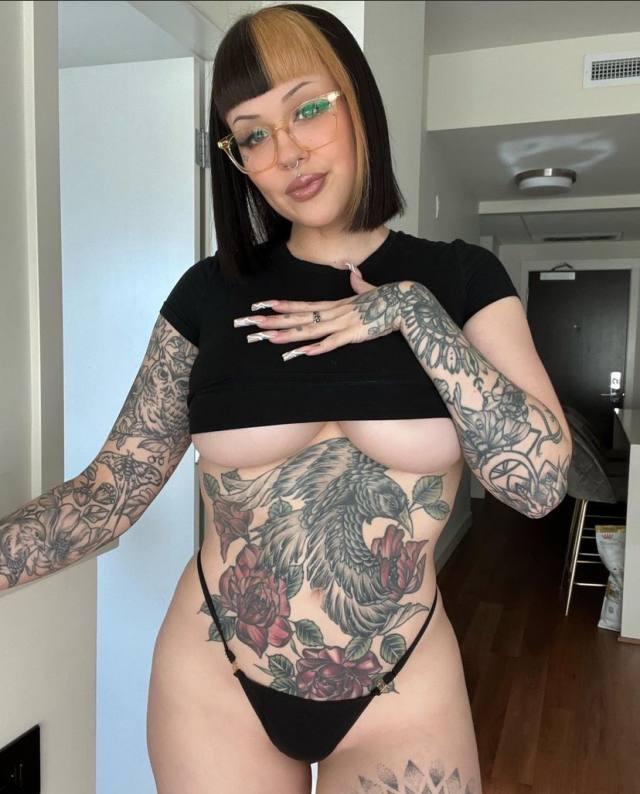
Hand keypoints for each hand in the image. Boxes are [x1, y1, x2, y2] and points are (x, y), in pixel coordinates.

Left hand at [234, 267, 411, 359]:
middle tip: (254, 323)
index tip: (265, 305)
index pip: (304, 306)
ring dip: (289, 335)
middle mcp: (335, 312)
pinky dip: (318, 347)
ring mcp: (343, 322)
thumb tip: (353, 274)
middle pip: (300, 318)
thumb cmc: (389, 298)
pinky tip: (303, 352)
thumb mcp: (369, 290)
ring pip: (310, 330)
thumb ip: (358, 285)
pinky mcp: (354, 333)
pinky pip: (333, 342)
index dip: (284, 306)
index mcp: (337, 304)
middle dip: (275, 320)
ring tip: (269, 338)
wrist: (405, 301)